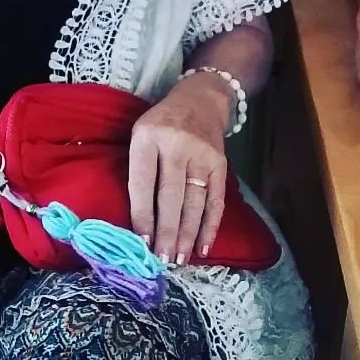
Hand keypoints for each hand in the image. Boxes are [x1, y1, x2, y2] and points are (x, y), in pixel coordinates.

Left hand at [128, 72, 231, 264]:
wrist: (201, 99)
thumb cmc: (161, 123)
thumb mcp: (140, 134)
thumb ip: (138, 169)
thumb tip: (139, 220)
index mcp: (148, 138)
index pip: (143, 183)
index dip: (141, 215)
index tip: (141, 242)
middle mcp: (176, 146)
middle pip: (171, 197)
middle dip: (166, 232)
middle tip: (162, 260)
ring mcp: (202, 155)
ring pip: (194, 203)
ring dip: (187, 234)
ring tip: (179, 259)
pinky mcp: (221, 164)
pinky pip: (216, 201)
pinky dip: (210, 226)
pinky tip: (203, 246)